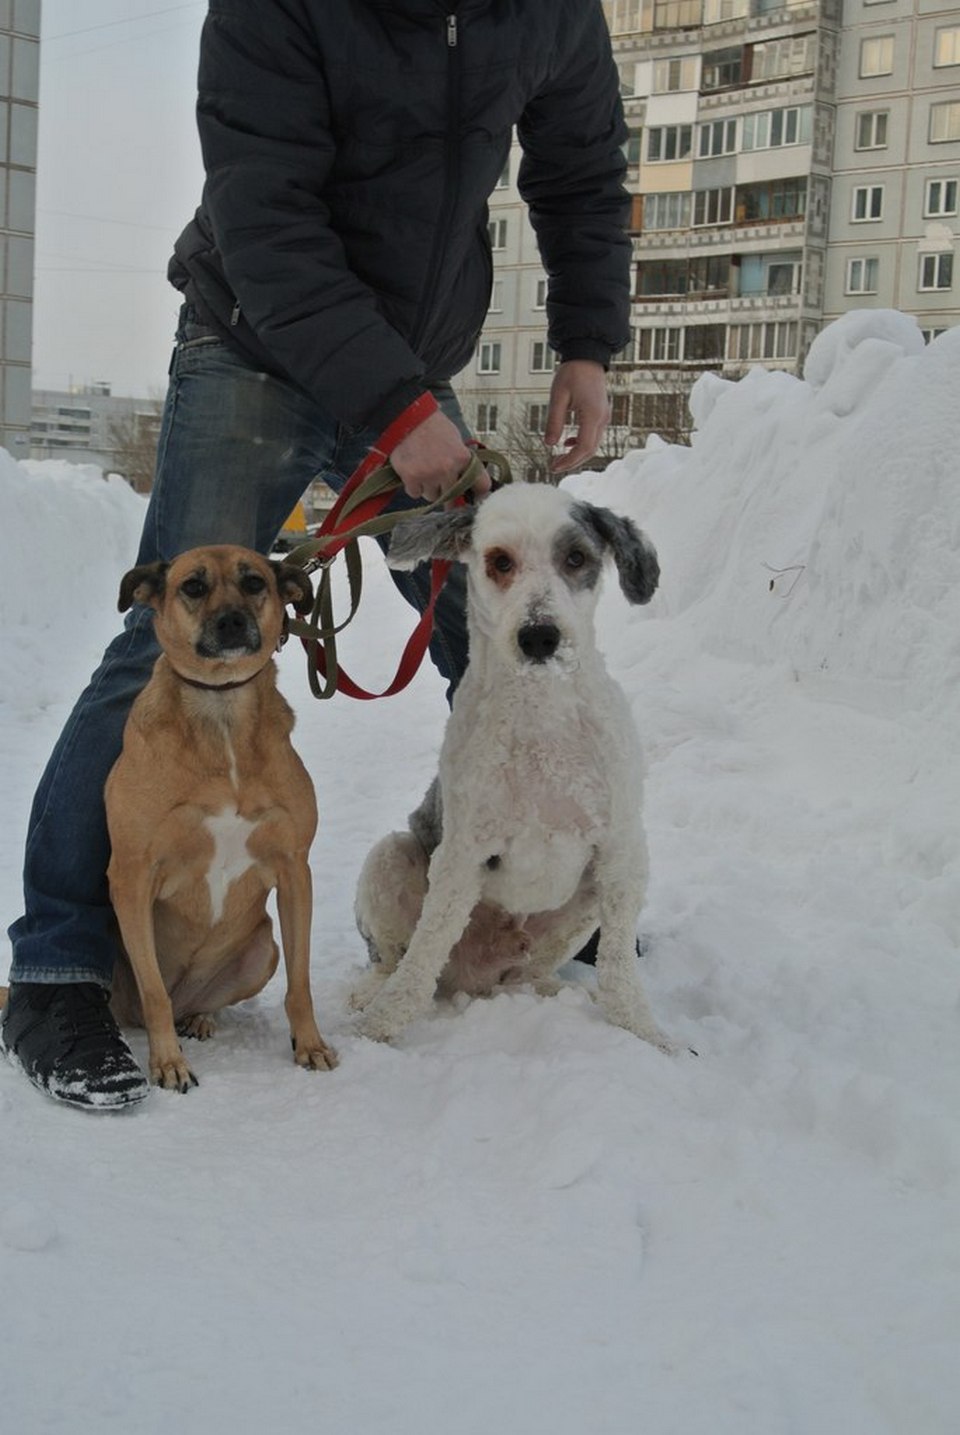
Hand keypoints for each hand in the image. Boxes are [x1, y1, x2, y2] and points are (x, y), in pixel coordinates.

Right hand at [390, 410, 491, 502]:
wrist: (409, 418)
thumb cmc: (433, 427)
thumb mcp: (456, 440)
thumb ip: (463, 462)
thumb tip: (470, 481)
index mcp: (463, 458)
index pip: (481, 484)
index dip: (479, 492)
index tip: (476, 495)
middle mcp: (447, 469)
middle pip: (452, 496)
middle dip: (446, 491)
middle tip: (440, 482)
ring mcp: (429, 475)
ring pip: (432, 497)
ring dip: (429, 488)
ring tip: (424, 472)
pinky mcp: (411, 478)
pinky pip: (415, 493)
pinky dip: (414, 486)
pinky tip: (413, 473)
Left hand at [545, 360, 610, 474]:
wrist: (587, 356)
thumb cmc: (572, 373)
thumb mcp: (558, 396)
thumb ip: (554, 421)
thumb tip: (549, 444)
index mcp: (592, 414)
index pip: (583, 447)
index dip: (569, 461)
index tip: (554, 466)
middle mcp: (601, 418)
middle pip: (590, 450)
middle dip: (572, 462)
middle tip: (554, 467)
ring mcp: (604, 417)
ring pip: (593, 445)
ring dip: (576, 454)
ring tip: (559, 458)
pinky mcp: (601, 414)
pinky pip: (593, 435)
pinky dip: (581, 443)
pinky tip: (567, 442)